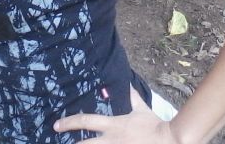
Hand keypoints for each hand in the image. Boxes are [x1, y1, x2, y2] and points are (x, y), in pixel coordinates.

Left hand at [53, 87, 180, 142]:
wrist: (168, 141)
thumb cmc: (154, 126)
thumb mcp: (142, 111)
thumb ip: (133, 99)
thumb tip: (129, 86)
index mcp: (113, 125)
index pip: (86, 121)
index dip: (69, 123)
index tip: (57, 125)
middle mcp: (110, 140)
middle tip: (56, 143)